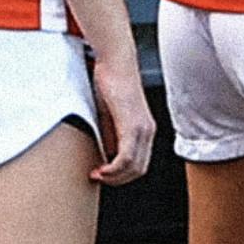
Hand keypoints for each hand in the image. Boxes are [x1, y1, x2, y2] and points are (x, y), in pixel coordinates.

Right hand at [88, 47, 155, 184]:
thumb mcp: (109, 118)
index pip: (139, 165)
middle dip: (117, 181)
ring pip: (134, 168)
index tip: (101, 176)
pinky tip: (99, 169)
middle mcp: (148, 130)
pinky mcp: (133, 124)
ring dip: (113, 178)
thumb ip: (110, 136)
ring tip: (96, 175)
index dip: (120, 177)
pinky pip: (126, 158)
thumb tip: (105, 157)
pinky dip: (112, 170)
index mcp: (144, 130)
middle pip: (138, 171)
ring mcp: (143, 128)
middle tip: (97, 178)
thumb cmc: (111, 85)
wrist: (116, 62)